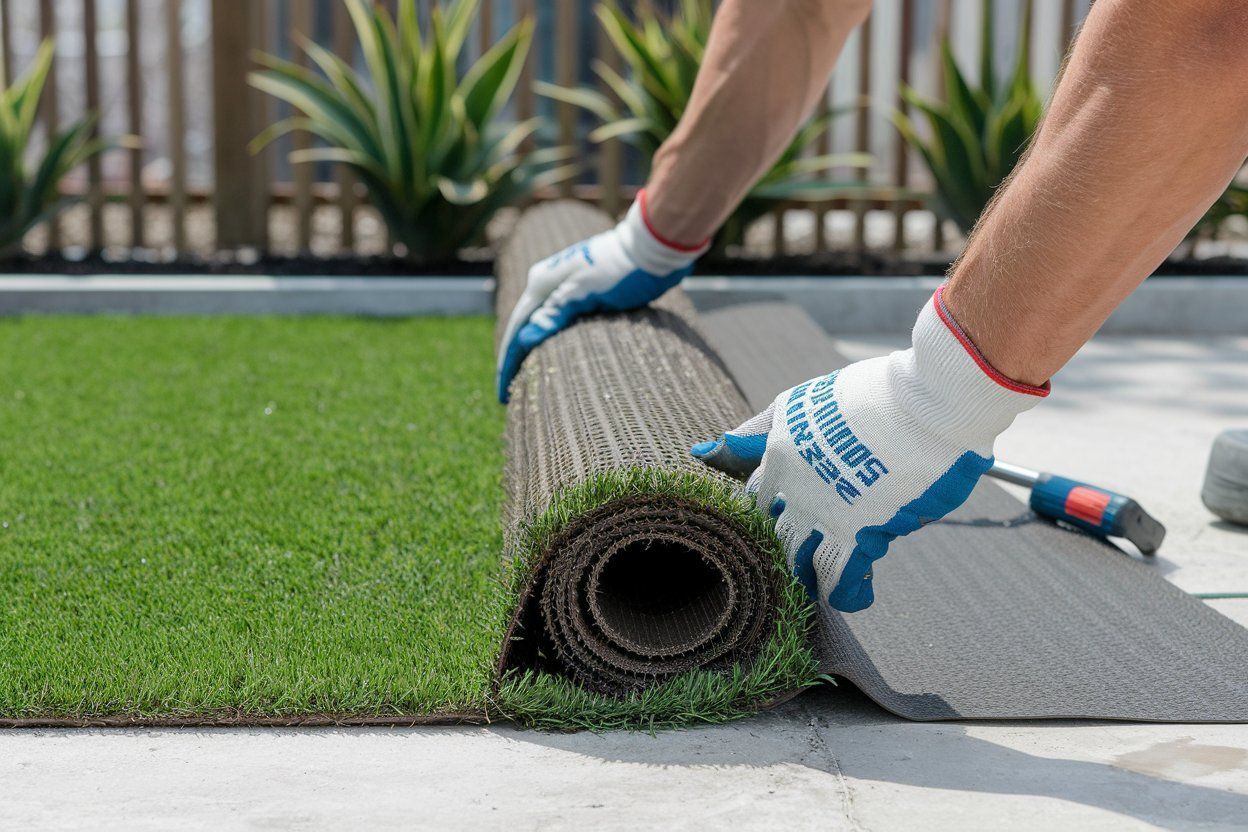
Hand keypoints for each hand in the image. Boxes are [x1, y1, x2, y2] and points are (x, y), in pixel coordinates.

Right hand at [497, 191, 706, 402]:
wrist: (653, 247)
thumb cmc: (621, 270)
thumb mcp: (586, 292)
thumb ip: (555, 313)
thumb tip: (523, 341)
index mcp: (541, 283)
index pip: (516, 331)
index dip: (508, 365)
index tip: (502, 396)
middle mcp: (547, 284)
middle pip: (524, 330)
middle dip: (516, 361)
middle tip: (510, 396)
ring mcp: (564, 287)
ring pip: (541, 327)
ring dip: (533, 353)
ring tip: (528, 382)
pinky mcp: (583, 293)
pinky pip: (558, 325)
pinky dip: (551, 343)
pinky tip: (554, 358)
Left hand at [692, 287, 1046, 611]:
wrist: (928, 403)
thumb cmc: (870, 395)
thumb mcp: (801, 403)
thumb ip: (758, 429)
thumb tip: (706, 449)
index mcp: (776, 458)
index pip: (752, 500)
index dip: (762, 513)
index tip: (773, 522)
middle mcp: (792, 492)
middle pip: (772, 536)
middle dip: (778, 551)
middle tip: (792, 561)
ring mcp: (824, 515)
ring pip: (799, 563)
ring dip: (807, 577)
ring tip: (817, 583)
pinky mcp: (862, 536)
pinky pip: (842, 580)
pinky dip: (847, 594)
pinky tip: (854, 597)